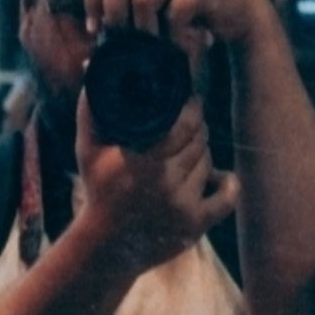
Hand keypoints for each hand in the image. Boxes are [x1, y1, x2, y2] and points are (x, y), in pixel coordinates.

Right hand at [74, 90, 238, 275]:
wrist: (106, 247)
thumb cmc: (98, 191)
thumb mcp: (88, 149)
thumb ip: (91, 108)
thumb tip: (92, 67)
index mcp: (141, 161)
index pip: (183, 123)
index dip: (191, 107)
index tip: (189, 100)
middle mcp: (164, 182)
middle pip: (199, 140)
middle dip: (197, 126)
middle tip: (191, 120)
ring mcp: (182, 205)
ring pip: (207, 162)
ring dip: (201, 153)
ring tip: (188, 148)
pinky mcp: (195, 225)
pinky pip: (226, 196)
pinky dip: (226, 183)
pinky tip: (219, 176)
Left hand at [83, 0, 271, 51]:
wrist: (240, 6)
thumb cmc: (192, 8)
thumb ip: (126, 5)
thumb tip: (92, 38)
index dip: (92, 0)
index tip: (97, 29)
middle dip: (114, 15)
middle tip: (123, 38)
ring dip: (144, 29)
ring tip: (155, 42)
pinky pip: (174, 12)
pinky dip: (173, 34)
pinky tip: (180, 42)